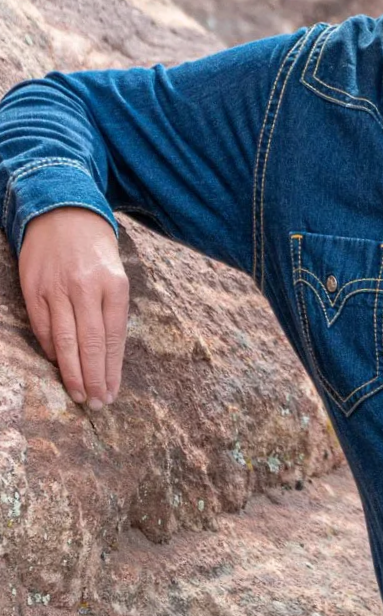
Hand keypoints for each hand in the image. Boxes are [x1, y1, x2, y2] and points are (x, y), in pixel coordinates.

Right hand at [18, 208, 128, 409]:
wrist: (62, 212)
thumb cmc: (95, 247)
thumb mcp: (115, 271)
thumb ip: (112, 308)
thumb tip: (108, 352)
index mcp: (114, 283)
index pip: (114, 336)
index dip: (112, 369)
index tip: (112, 392)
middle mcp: (86, 288)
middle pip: (90, 344)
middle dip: (94, 378)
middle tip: (98, 403)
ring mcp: (57, 289)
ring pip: (65, 341)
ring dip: (72, 373)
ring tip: (80, 394)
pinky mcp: (34, 290)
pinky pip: (43, 328)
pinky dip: (51, 350)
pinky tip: (58, 365)